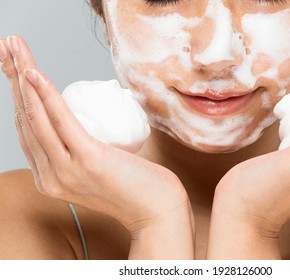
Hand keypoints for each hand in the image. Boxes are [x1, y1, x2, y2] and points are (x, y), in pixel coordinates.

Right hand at [0, 36, 193, 258]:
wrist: (157, 212)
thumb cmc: (135, 187)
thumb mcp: (99, 169)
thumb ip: (82, 153)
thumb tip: (81, 125)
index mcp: (51, 178)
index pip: (28, 131)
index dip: (19, 96)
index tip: (16, 67)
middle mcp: (50, 177)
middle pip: (25, 120)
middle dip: (13, 78)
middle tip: (8, 46)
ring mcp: (66, 171)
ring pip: (37, 117)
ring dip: (23, 77)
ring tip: (15, 48)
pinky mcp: (87, 161)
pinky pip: (61, 122)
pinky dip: (46, 95)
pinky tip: (34, 73)